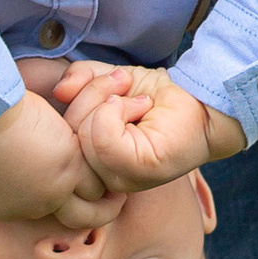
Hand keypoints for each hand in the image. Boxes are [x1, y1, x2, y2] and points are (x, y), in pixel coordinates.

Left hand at [0, 83, 115, 230]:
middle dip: (95, 207)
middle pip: (79, 217)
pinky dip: (109, 156)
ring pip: (96, 198)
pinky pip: (100, 169)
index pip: (41, 208)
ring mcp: (56, 188)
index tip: (62, 182)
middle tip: (110, 194)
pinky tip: (118, 141)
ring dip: (108, 185)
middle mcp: (36, 207)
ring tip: (123, 167)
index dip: (54, 195)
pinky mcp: (70, 161)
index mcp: (8, 210)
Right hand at [57, 60, 247, 188]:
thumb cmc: (157, 97)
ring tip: (136, 97)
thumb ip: (82, 80)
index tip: (107, 81)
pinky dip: (118, 110)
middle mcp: (99, 176)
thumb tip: (60, 90)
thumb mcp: (110, 82)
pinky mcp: (135, 171)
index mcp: (89, 159)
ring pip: (84, 134)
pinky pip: (104, 138)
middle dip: (92, 93)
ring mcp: (116, 178)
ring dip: (109, 100)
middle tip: (122, 82)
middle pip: (67, 133)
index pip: (58, 134)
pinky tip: (140, 107)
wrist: (199, 102)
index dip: (75, 97)